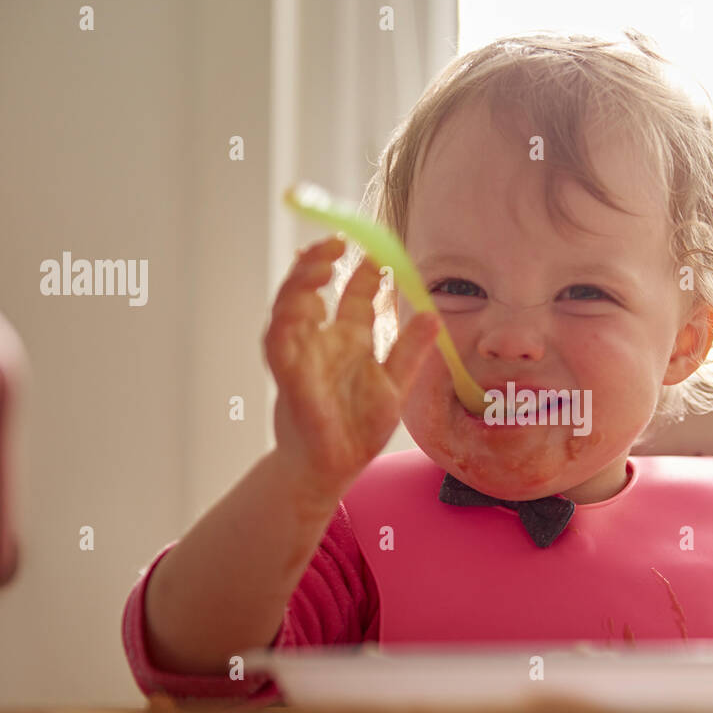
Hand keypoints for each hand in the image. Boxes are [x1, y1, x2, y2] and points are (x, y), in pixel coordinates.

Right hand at [262, 236, 439, 499]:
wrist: (331, 470)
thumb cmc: (358, 431)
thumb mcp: (395, 386)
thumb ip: (411, 350)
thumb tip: (433, 314)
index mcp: (350, 341)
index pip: (354, 295)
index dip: (363, 271)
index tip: (377, 249)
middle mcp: (322, 341)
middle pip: (316, 290)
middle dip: (323, 262)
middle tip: (340, 242)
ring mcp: (301, 355)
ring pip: (291, 306)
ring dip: (302, 281)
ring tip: (320, 260)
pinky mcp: (287, 375)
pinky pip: (279, 340)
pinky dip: (286, 318)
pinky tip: (302, 302)